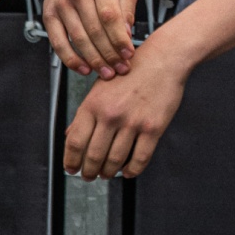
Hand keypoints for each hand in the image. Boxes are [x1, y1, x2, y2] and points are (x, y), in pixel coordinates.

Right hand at [42, 0, 137, 76]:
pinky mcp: (48, 15)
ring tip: (106, 72)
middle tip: (120, 69)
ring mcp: (61, 4)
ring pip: (77, 38)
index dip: (119, 38)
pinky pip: (58, 42)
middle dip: (109, 54)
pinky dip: (71, 59)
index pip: (110, 15)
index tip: (129, 54)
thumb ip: (127, 9)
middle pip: (94, 30)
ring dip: (93, 60)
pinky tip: (84, 69)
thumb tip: (127, 34)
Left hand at [62, 46, 187, 178]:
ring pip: (115, 161)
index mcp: (93, 104)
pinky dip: (132, 170)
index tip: (72, 168)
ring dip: (109, 172)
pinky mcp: (153, 128)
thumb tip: (71, 135)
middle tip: (90, 175)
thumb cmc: (133, 70)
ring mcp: (132, 122)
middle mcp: (111, 114)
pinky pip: (140, 158)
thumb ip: (86, 113)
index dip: (71, 161)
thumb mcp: (101, 87)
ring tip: (108, 173)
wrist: (164, 59)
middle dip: (89, 171)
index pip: (75, 142)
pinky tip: (129, 170)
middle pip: (93, 156)